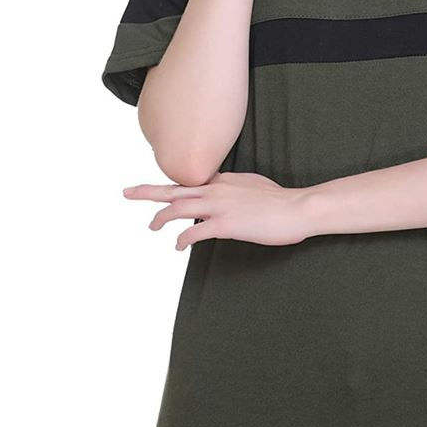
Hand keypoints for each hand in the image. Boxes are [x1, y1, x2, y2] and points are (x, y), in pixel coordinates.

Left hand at [123, 172, 314, 249]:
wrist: (299, 208)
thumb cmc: (283, 201)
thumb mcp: (256, 186)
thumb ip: (237, 188)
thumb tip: (230, 193)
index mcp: (224, 180)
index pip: (192, 184)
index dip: (176, 191)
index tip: (164, 196)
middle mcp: (217, 190)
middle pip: (174, 189)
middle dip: (148, 191)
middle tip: (127, 192)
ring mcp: (219, 206)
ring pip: (177, 208)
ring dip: (160, 218)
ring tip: (152, 227)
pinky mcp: (225, 225)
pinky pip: (194, 232)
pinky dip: (181, 239)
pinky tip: (178, 246)